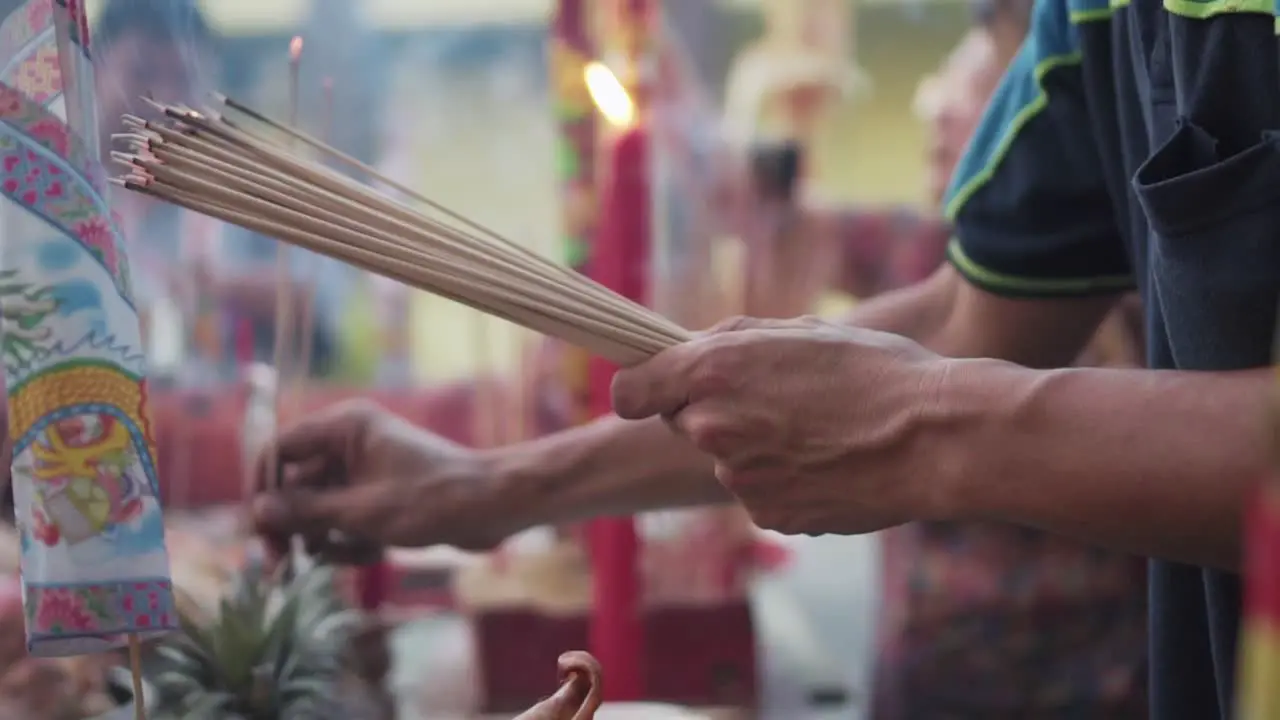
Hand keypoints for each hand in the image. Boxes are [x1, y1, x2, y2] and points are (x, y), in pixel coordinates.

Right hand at [251, 400, 513, 560]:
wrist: (492, 508)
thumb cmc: (432, 500)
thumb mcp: (362, 512)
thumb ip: (306, 513)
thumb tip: (257, 513)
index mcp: (344, 426)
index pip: (279, 450)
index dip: (261, 488)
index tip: (253, 529)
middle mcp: (350, 442)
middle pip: (295, 485)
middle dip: (292, 526)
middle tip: (279, 567)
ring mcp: (365, 470)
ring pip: (320, 509)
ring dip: (327, 538)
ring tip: (349, 554)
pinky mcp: (379, 496)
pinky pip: (346, 520)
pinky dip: (353, 541)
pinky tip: (375, 553)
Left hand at [611, 316, 958, 535]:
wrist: (935, 439)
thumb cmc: (876, 372)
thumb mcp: (801, 332)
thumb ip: (733, 343)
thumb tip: (693, 351)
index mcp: (713, 371)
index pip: (629, 392)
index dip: (646, 388)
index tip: (661, 387)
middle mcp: (713, 428)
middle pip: (688, 424)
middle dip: (718, 413)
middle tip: (777, 400)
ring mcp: (738, 479)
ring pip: (729, 461)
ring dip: (757, 449)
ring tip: (820, 431)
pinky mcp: (769, 515)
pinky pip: (761, 494)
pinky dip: (785, 481)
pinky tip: (829, 463)